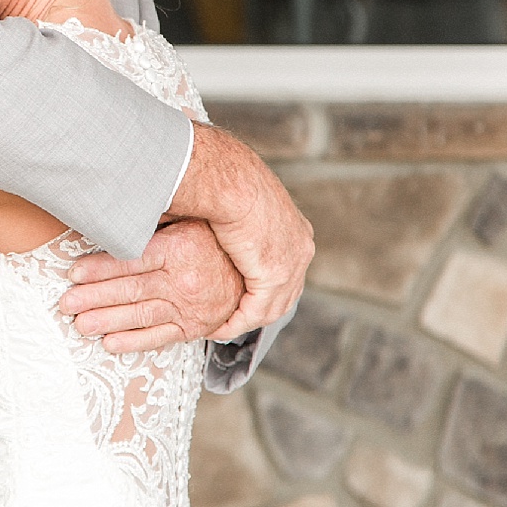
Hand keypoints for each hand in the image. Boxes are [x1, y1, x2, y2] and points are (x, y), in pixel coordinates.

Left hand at [58, 219, 242, 352]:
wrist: (248, 269)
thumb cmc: (207, 238)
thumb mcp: (183, 220)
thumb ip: (152, 221)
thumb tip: (112, 208)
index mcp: (178, 249)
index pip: (132, 260)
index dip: (101, 268)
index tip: (74, 273)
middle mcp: (184, 280)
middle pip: (131, 290)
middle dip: (94, 297)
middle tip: (66, 303)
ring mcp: (189, 307)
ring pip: (141, 315)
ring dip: (107, 321)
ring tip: (80, 325)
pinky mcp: (193, 328)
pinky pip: (159, 337)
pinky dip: (133, 342)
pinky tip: (109, 343)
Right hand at [167, 124, 313, 341]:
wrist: (226, 179)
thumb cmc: (221, 179)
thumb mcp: (234, 202)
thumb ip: (230, 221)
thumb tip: (206, 226)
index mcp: (294, 226)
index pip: (285, 266)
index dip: (263, 285)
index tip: (241, 295)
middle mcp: (301, 245)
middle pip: (285, 290)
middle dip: (259, 308)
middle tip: (233, 318)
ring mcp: (294, 262)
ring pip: (272, 305)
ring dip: (246, 319)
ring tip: (221, 327)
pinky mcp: (275, 275)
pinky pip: (256, 311)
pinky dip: (237, 323)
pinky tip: (218, 328)